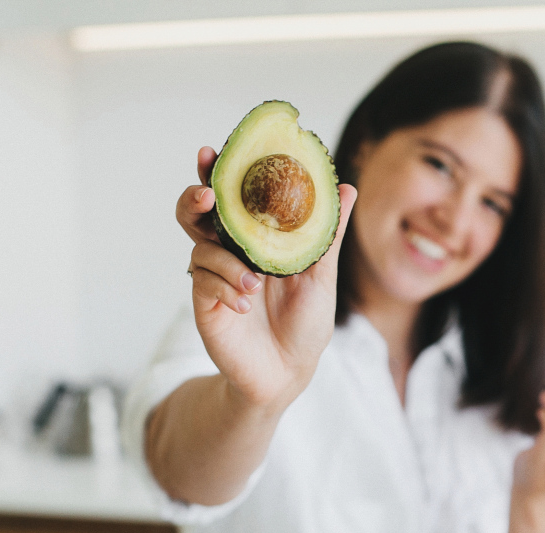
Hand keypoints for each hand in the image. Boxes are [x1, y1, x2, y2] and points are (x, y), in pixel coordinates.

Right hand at [181, 147, 357, 411]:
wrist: (288, 372)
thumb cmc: (306, 324)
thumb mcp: (321, 275)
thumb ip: (327, 232)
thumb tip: (347, 187)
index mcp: (257, 237)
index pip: (235, 196)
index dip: (220, 171)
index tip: (213, 150)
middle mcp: (231, 250)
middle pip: (199, 211)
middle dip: (197, 195)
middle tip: (207, 194)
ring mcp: (214, 274)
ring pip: (197, 243)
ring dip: (224, 256)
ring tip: (252, 278)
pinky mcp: (205, 299)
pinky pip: (204, 279)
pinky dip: (227, 287)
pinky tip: (246, 304)